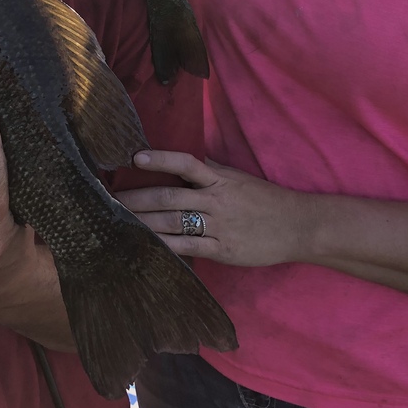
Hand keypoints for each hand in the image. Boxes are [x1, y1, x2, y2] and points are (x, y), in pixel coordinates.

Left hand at [117, 149, 313, 265]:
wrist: (297, 226)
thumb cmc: (265, 200)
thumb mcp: (238, 178)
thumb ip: (209, 171)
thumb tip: (180, 162)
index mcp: (220, 179)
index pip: (186, 164)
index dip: (160, 159)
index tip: (135, 157)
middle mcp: (217, 200)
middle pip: (170, 197)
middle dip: (137, 199)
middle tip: (109, 199)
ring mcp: (219, 226)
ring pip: (174, 223)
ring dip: (143, 222)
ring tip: (118, 222)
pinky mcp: (223, 250)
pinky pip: (188, 248)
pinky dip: (165, 246)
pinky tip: (146, 245)